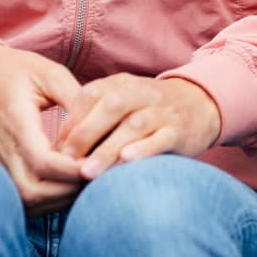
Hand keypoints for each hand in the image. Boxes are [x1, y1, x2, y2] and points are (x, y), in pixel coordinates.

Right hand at [0, 42, 84, 212]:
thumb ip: (74, 97)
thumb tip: (102, 120)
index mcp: (18, 123)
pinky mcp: (6, 170)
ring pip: (28, 201)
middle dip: (68, 190)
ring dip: (60, 198)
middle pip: (32, 192)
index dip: (71, 169)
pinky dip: (49, 199)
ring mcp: (3, 164)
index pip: (42, 161)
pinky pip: (25, 197)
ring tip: (89, 181)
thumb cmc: (19, 72)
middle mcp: (6, 150)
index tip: (98, 162)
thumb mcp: (50, 74)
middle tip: (98, 175)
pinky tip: (72, 184)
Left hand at [57, 74, 221, 179]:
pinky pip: (161, 138)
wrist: (201, 105)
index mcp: (123, 83)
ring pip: (134, 124)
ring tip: (87, 172)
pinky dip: (143, 149)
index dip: (71, 119)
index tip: (54, 148)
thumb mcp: (123, 101)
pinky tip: (126, 162)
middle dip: (85, 132)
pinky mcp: (179, 130)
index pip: (91, 94)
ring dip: (109, 148)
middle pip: (111, 105)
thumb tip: (59, 148)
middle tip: (65, 160)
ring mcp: (162, 111)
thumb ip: (95, 116)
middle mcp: (142, 93)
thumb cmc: (149, 110)